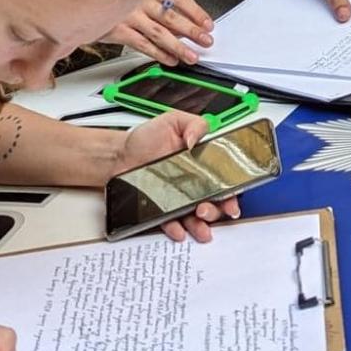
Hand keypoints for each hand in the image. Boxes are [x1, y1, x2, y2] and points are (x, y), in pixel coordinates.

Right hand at [107, 0, 213, 65]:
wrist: (82, 2)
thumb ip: (159, 7)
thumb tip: (183, 24)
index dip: (196, 12)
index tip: (207, 23)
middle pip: (172, 16)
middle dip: (192, 31)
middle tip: (205, 40)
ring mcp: (128, 14)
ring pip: (160, 33)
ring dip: (178, 46)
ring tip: (191, 56)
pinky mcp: (117, 30)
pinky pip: (142, 44)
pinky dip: (158, 54)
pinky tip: (169, 59)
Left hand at [113, 111, 239, 242]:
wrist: (119, 155)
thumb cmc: (145, 138)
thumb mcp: (172, 121)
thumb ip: (194, 124)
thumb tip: (197, 139)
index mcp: (201, 164)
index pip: (223, 181)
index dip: (231, 192)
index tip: (231, 198)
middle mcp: (193, 184)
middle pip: (214, 203)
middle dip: (217, 210)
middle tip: (207, 208)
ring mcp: (178, 199)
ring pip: (196, 218)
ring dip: (202, 224)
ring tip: (199, 220)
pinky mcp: (162, 209)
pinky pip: (172, 223)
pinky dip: (177, 229)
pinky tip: (178, 229)